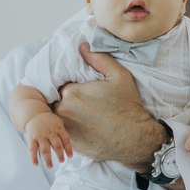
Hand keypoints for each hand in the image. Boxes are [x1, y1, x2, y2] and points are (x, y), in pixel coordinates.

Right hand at [26, 111, 72, 168]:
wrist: (35, 114)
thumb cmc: (48, 122)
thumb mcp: (58, 125)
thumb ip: (62, 136)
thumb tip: (67, 150)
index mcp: (58, 129)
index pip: (65, 139)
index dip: (68, 148)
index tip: (70, 156)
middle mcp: (49, 133)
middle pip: (56, 145)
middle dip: (59, 154)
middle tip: (62, 161)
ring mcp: (40, 136)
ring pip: (44, 149)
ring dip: (47, 159)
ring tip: (50, 166)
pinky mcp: (32, 138)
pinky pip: (32, 149)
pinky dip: (33, 157)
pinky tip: (36, 164)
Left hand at [54, 47, 155, 164]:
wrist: (135, 140)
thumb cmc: (128, 107)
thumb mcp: (119, 76)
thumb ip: (99, 59)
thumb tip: (82, 47)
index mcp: (71, 92)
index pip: (59, 83)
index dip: (67, 84)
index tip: (77, 87)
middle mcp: (63, 110)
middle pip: (55, 100)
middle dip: (63, 98)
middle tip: (80, 102)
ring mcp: (64, 128)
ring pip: (56, 116)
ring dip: (63, 113)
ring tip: (79, 114)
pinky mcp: (68, 142)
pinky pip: (61, 131)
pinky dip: (67, 127)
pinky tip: (81, 126)